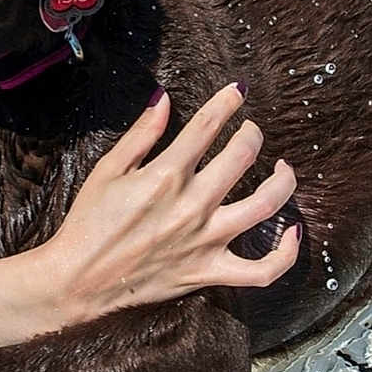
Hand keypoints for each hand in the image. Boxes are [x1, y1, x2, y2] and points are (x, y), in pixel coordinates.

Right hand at [44, 83, 298, 323]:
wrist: (79, 279)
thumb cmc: (88, 223)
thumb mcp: (108, 170)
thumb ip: (141, 133)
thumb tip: (163, 99)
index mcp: (166, 175)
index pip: (208, 125)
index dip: (227, 102)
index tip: (237, 92)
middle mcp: (193, 205)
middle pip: (243, 156)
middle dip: (252, 132)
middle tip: (249, 128)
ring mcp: (206, 240)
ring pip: (266, 207)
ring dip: (284, 181)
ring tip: (283, 168)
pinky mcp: (209, 272)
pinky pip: (261, 270)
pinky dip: (285, 255)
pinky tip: (292, 233)